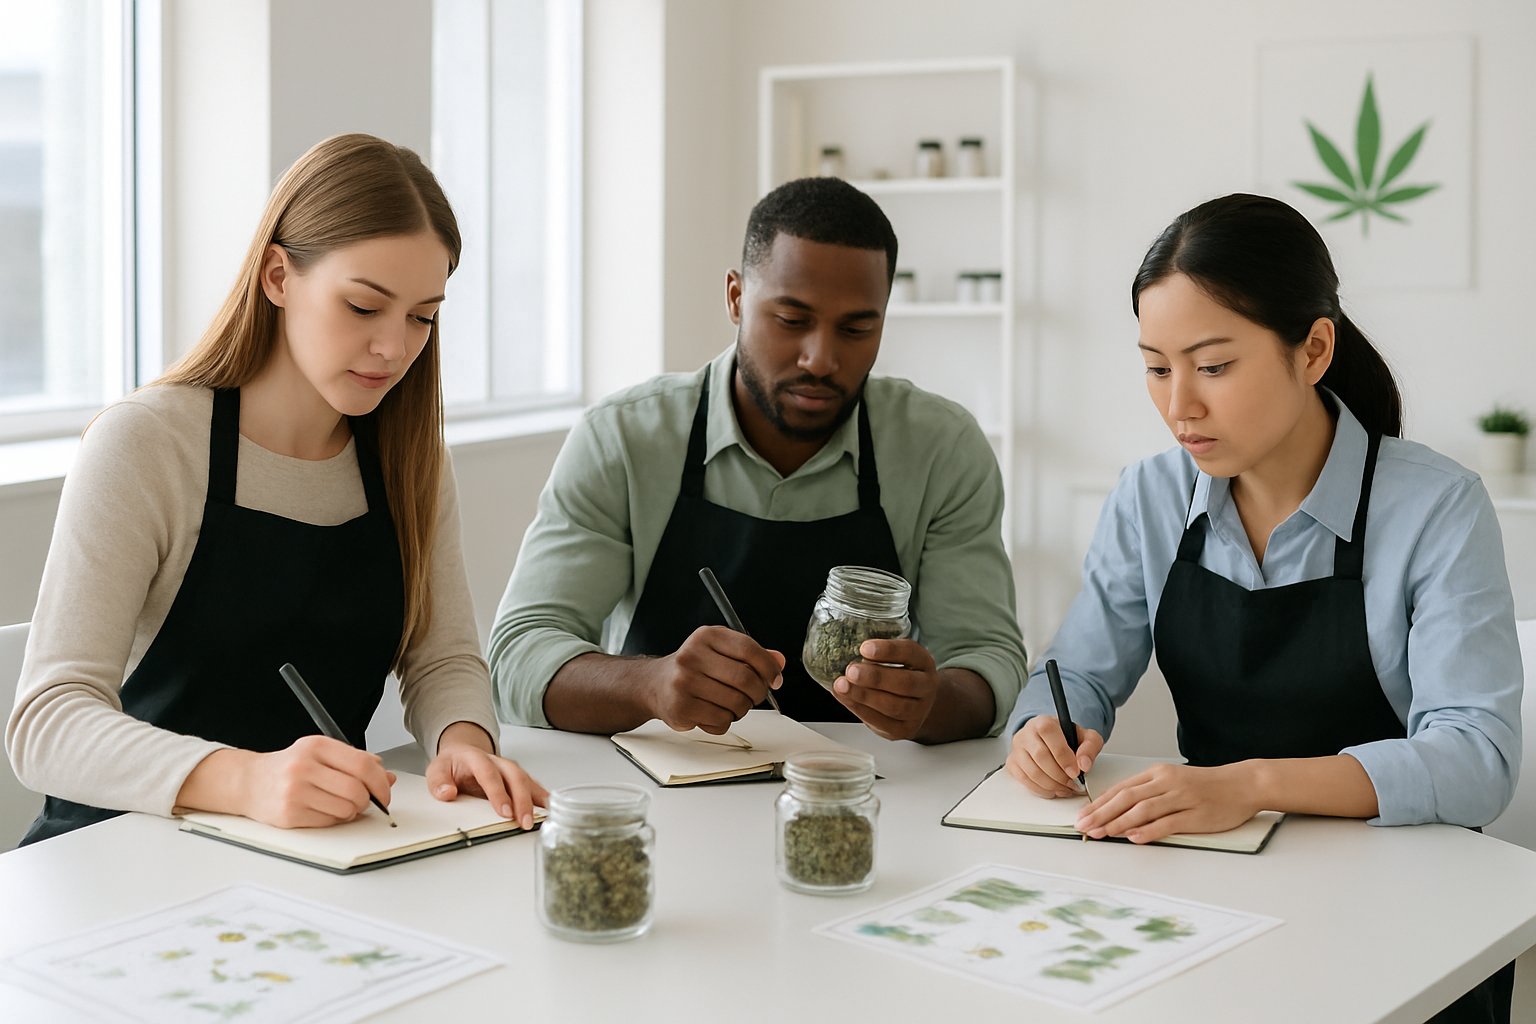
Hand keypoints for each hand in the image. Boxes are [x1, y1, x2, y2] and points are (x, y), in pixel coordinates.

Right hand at [234, 735, 395, 828]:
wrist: (249, 782)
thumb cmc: (289, 767)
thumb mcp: (321, 753)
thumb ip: (355, 761)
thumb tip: (387, 777)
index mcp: (316, 746)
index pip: (363, 764)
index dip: (380, 781)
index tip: (385, 790)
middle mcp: (304, 766)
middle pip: (357, 789)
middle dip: (368, 800)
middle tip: (366, 801)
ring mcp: (295, 791)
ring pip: (345, 809)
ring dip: (352, 811)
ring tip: (342, 804)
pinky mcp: (289, 814)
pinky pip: (328, 822)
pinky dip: (334, 819)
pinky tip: (324, 809)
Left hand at [428, 722, 548, 830]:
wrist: (462, 753)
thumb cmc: (452, 764)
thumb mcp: (436, 769)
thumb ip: (438, 781)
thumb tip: (447, 793)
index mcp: (476, 758)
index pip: (489, 774)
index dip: (498, 793)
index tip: (504, 811)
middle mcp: (497, 762)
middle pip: (515, 776)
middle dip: (522, 800)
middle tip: (524, 821)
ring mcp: (509, 769)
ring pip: (526, 780)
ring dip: (534, 800)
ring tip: (541, 818)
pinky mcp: (516, 777)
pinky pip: (532, 785)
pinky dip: (541, 797)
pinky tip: (548, 809)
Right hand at [647, 626, 784, 734]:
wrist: (655, 683)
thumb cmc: (693, 667)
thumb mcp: (721, 651)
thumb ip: (752, 655)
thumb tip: (779, 662)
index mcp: (707, 636)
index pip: (749, 649)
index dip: (769, 668)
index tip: (775, 680)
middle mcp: (693, 656)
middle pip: (746, 679)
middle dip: (758, 693)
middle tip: (754, 696)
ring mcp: (685, 682)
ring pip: (736, 703)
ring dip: (741, 709)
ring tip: (728, 703)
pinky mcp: (682, 707)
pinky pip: (721, 721)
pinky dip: (725, 721)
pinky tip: (713, 713)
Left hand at [831, 638, 941, 740]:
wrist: (915, 704)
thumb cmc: (899, 675)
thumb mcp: (895, 658)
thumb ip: (875, 653)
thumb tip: (842, 648)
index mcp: (923, 662)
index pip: (910, 652)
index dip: (888, 650)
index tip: (864, 647)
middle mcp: (926, 687)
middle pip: (906, 683)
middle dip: (875, 677)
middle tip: (851, 670)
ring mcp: (918, 711)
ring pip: (894, 706)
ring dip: (864, 696)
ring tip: (842, 685)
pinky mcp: (904, 729)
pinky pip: (883, 722)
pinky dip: (860, 709)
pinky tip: (846, 698)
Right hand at [1005, 714, 1103, 797]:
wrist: (1051, 741)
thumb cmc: (1067, 739)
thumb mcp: (1086, 737)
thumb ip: (1090, 746)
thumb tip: (1083, 764)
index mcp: (1043, 722)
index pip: (1048, 733)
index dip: (1063, 755)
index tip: (1075, 771)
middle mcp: (1026, 733)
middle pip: (1040, 756)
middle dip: (1059, 775)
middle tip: (1073, 783)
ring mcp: (1017, 748)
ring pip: (1032, 771)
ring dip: (1051, 785)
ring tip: (1065, 788)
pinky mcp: (1012, 763)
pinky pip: (1024, 780)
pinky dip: (1041, 789)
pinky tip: (1053, 790)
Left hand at [1076, 761, 1260, 843]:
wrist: (1241, 784)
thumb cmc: (1205, 786)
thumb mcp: (1171, 781)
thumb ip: (1147, 792)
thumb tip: (1117, 810)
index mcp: (1157, 773)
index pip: (1121, 788)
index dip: (1099, 803)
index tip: (1082, 816)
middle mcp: (1166, 783)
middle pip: (1127, 798)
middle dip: (1102, 814)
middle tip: (1084, 827)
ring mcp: (1182, 798)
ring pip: (1144, 809)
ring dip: (1119, 823)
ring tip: (1102, 834)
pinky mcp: (1196, 815)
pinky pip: (1168, 822)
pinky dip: (1149, 830)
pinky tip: (1134, 837)